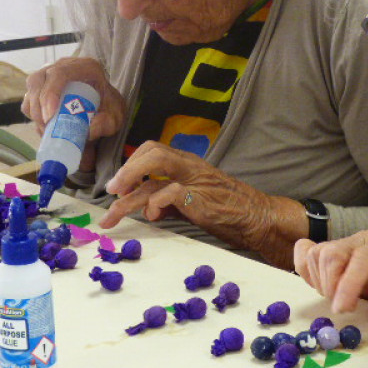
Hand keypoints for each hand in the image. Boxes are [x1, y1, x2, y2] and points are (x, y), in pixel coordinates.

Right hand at [22, 57, 125, 170]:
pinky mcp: (43, 86)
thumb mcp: (115, 117)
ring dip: (33, 110)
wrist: (106, 108)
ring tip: (45, 129)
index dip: (50, 93)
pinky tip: (43, 126)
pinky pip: (30, 97)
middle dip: (38, 105)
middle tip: (45, 126)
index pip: (60, 73)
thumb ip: (106, 123)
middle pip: (39, 79)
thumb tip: (88, 131)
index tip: (50, 116)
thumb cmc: (110, 108)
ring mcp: (51, 74)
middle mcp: (65, 66)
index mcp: (85, 67)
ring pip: (31, 88)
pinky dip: (32, 112)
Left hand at [100, 141, 307, 268]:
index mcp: (188, 164)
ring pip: (156, 167)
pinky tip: (151, 216)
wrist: (257, 217)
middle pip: (152, 150)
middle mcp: (190, 166)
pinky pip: (170, 192)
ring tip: (115, 209)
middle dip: (126, 169)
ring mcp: (196, 179)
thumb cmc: (227, 210)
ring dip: (129, 190)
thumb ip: (169, 200)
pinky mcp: (201, 197)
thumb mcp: (193, 201)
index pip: (154, 149)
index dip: (131, 164)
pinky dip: (154, 203)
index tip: (117, 187)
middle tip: (110, 191)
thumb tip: (145, 206)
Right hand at [294, 230, 367, 313]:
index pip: (362, 258)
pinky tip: (320, 285)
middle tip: (345, 308)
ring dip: (320, 282)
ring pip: (317, 254)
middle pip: (332, 253)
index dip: (348, 284)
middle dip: (332, 286)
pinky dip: (305, 270)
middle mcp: (363, 238)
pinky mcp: (331, 249)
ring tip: (339, 297)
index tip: (342, 309)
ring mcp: (345, 242)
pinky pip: (306, 252)